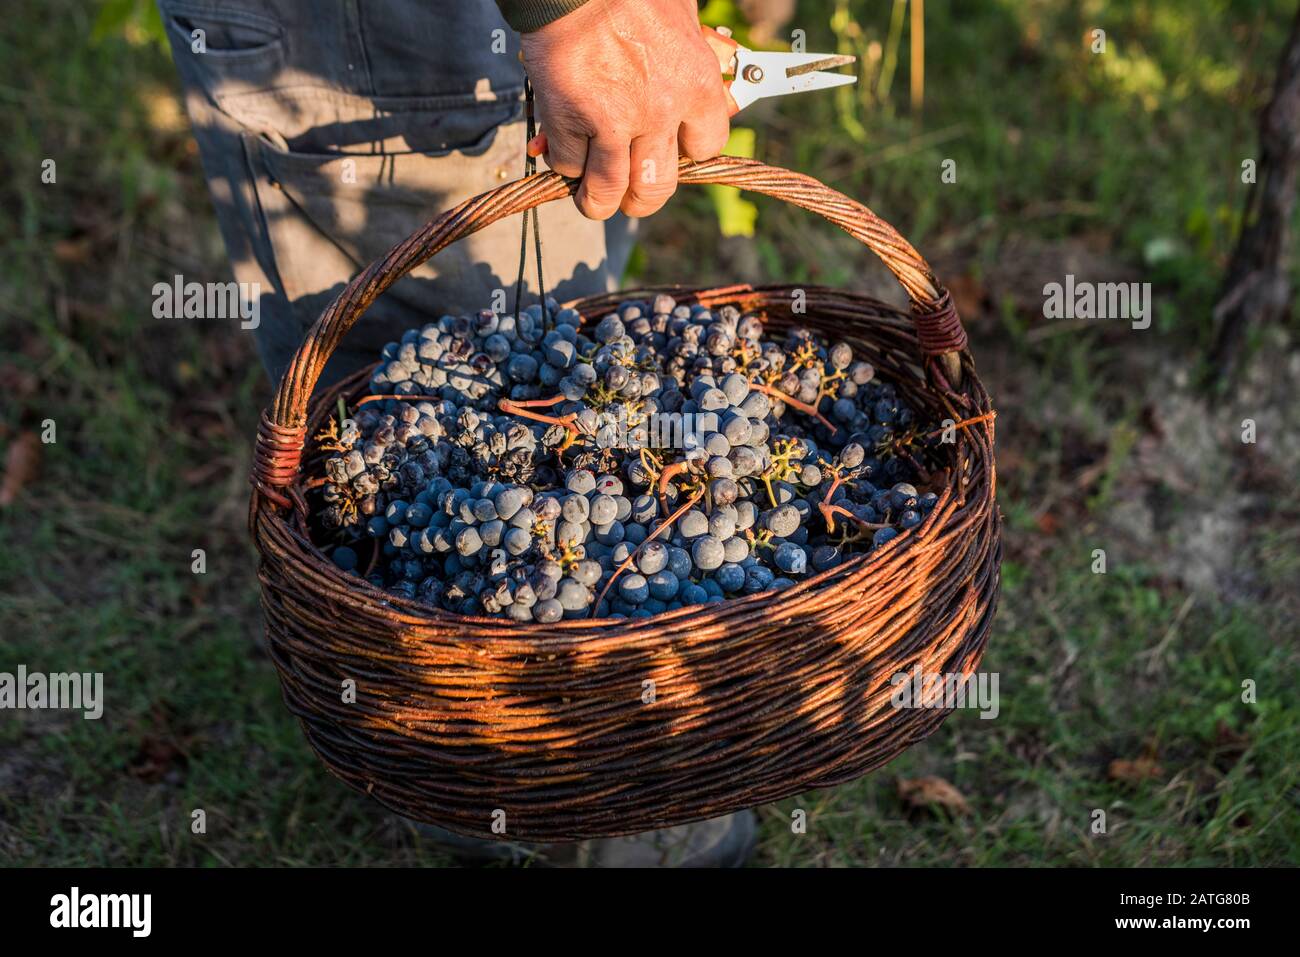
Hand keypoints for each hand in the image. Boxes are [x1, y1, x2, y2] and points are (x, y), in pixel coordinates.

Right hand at [520, 0, 730, 219]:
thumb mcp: (683, 14)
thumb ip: (703, 52)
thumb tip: (724, 64)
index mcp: (695, 84)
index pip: (706, 148)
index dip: (686, 154)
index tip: (671, 150)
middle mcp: (659, 111)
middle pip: (656, 188)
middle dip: (641, 198)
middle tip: (629, 194)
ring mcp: (612, 122)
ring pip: (608, 192)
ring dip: (597, 200)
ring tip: (590, 195)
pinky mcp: (569, 122)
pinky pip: (569, 165)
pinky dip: (564, 162)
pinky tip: (563, 146)